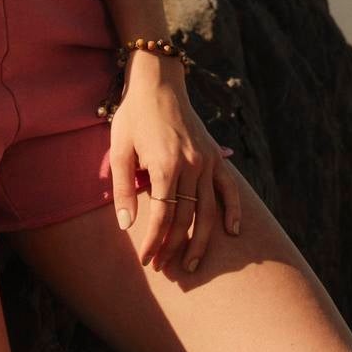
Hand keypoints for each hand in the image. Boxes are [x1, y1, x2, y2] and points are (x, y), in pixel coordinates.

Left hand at [109, 65, 240, 273]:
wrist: (158, 83)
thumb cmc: (133, 116)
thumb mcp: (118, 150)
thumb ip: (123, 190)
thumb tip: (126, 227)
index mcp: (165, 166)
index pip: (161, 217)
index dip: (153, 242)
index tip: (146, 260)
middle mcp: (191, 166)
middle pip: (185, 219)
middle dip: (173, 247)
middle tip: (164, 268)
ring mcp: (207, 162)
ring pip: (207, 211)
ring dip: (201, 241)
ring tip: (191, 264)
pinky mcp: (215, 156)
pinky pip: (229, 189)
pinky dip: (233, 211)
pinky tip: (232, 232)